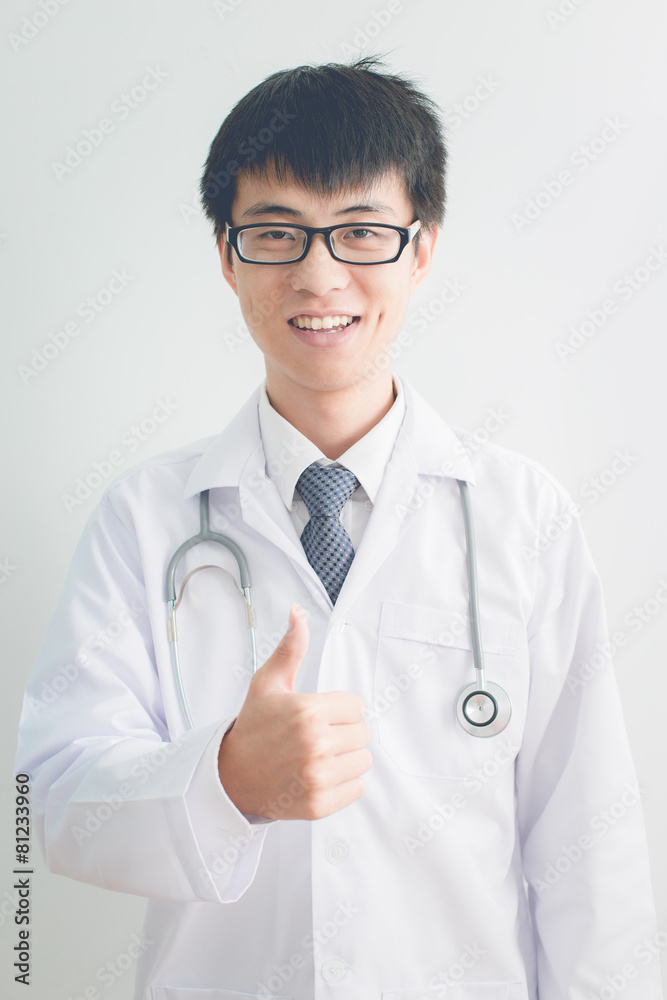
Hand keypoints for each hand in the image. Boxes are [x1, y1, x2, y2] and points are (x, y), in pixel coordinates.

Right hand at [217, 604, 371, 819]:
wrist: (230, 777)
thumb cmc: (253, 727)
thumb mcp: (268, 683)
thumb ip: (291, 647)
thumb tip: (298, 612)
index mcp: (308, 711)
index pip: (357, 706)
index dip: (339, 709)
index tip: (317, 715)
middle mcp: (315, 744)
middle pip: (363, 733)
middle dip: (343, 733)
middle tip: (315, 737)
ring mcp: (318, 776)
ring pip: (363, 761)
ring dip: (345, 759)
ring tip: (317, 757)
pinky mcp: (320, 803)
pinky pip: (357, 787)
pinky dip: (343, 784)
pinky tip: (318, 776)